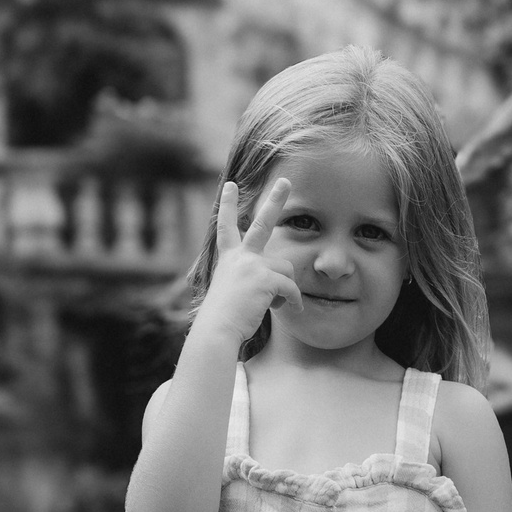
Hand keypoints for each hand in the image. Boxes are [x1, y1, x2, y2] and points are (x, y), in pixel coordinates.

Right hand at [195, 179, 302, 342]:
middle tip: (285, 181)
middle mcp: (240, 257)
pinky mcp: (265, 278)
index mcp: (229, 259)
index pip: (227, 227)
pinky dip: (294, 300)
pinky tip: (289, 309)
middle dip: (275, 200)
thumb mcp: (232, 293)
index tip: (230, 185)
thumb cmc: (223, 320)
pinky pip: (291, 287)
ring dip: (285, 288)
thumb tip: (278, 286)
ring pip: (286, 268)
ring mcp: (252, 265)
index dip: (228, 205)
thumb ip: (249, 282)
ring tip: (272, 304)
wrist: (217, 330)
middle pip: (262, 223)